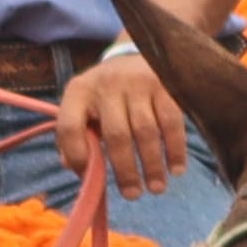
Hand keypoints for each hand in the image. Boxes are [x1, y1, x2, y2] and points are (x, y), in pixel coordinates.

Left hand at [61, 50, 188, 201]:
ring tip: (156, 188)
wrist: (139, 52)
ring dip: (152, 165)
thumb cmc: (106, 92)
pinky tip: (177, 169)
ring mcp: (138, 84)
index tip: (90, 177)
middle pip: (116, 135)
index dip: (76, 155)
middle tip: (133, 195)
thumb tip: (74, 168)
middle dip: (125, 170)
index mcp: (78, 92)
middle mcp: (107, 85)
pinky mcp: (165, 85)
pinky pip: (172, 123)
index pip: (69, 126)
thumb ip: (75, 135)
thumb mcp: (83, 104)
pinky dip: (175, 149)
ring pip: (146, 132)